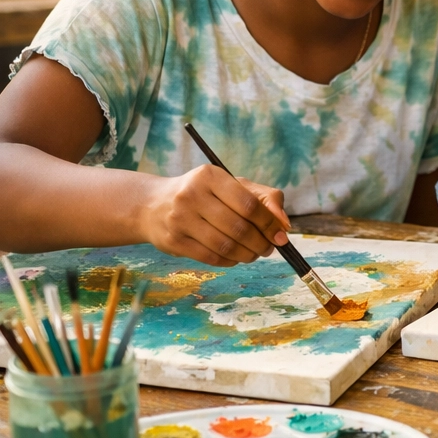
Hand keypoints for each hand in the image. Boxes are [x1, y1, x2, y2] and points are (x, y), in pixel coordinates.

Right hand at [138, 166, 290, 266]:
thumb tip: (284, 224)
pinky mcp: (173, 241)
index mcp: (210, 176)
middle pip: (239, 228)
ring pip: (226, 246)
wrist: (153, 206)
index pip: (249, 204)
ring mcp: (179, 219)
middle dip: (261, 243)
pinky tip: (236, 257)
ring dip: (248, 255)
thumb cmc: (205, 194)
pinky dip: (230, 261)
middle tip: (269, 248)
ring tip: (254, 254)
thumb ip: (265, 198)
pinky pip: (211, 257)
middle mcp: (191, 195)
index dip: (270, 223)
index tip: (281, 235)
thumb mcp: (233, 185)